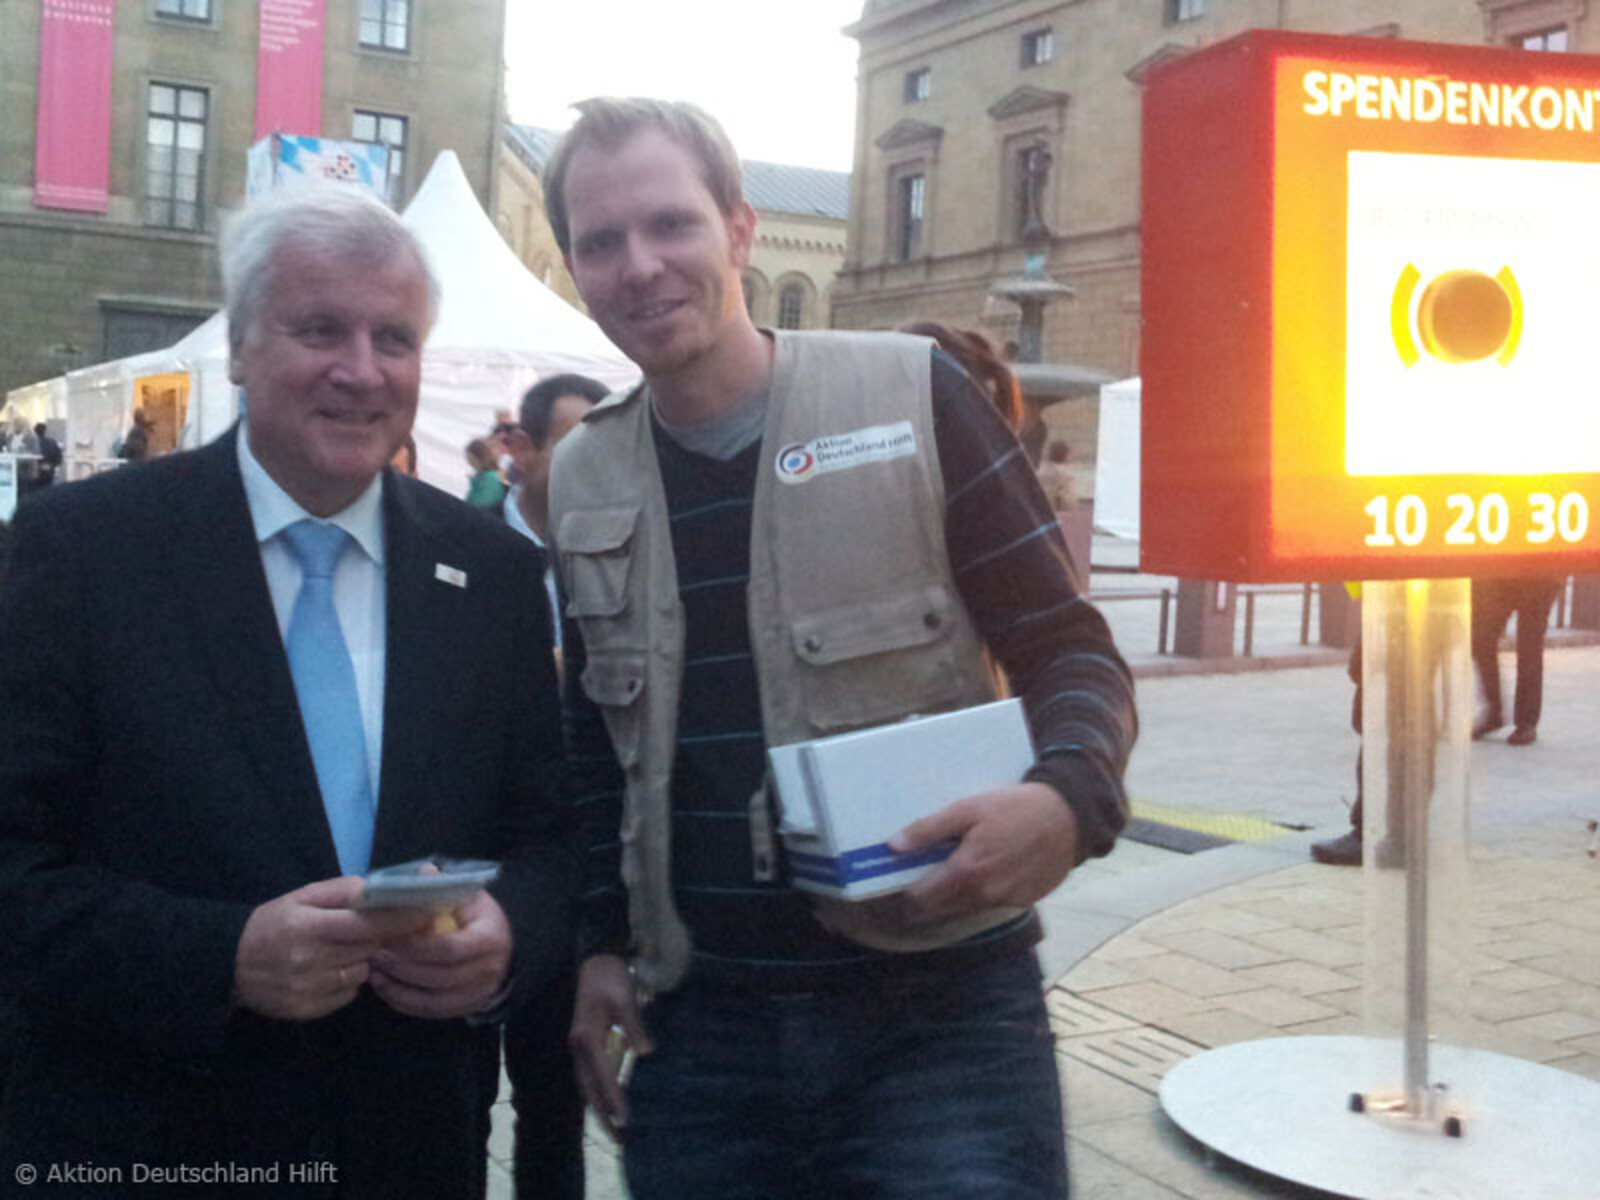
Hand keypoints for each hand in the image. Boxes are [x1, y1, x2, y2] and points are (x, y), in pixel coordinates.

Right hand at [234, 877, 430, 1020]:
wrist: (229, 964)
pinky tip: (327, 970)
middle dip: (381, 938)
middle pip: (369, 949)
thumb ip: (342, 891)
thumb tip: (380, 888)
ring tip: (339, 950)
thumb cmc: (273, 923)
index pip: (368, 924)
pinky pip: (347, 994)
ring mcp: (309, 989)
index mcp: (309, 926)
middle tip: (380, 928)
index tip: (431, 911)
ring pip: (362, 972)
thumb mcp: (302, 897)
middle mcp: (310, 960)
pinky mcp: (308, 1011)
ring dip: (361, 960)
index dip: (402, 919)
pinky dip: (346, 982)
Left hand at [366, 889, 513, 1018]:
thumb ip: (444, 888)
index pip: (449, 949)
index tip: (389, 937)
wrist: (503, 948)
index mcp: (490, 938)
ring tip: (373, 972)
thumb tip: (425, 871)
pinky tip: (384, 988)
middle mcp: (488, 970)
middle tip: (374, 954)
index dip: (417, 947)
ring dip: (398, 988)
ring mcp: (478, 994)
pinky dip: (404, 1002)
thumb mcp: (467, 897)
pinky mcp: (465, 1009)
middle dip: (402, 967)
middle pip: (438, 977)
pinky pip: (430, 1011)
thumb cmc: (477, 918)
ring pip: (432, 1000)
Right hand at [569, 954, 651, 1140]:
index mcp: (586, 1038)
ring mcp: (580, 1047)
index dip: (613, 1100)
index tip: (625, 1120)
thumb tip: (646, 1053)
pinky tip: (612, 1103)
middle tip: (619, 1141)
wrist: (596, 957)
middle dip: (602, 1116)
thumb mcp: (625, 998)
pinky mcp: (585, 1044)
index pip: (601, 1077)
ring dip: (599, 1109)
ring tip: (616, 1131)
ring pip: (587, 1086)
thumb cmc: (611, 977)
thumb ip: (634, 1026)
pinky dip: (600, 1093)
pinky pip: (591, 1076)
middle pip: (588, 1090)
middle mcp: (579, 1047)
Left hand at [889, 782, 1080, 916]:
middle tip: (925, 872)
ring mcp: (1005, 901)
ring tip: (956, 867)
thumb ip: (929, 830)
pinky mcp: (1023, 901)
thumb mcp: (967, 809)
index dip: (908, 891)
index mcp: (966, 873)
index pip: (922, 899)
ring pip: (965, 908)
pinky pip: (990, 903)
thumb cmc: (1016, 808)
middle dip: (928, 896)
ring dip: (954, 895)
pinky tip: (987, 869)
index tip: (903, 877)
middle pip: (940, 908)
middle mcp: (984, 895)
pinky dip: (981, 892)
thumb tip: (894, 846)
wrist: (1068, 817)